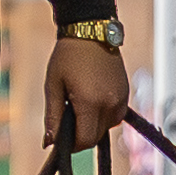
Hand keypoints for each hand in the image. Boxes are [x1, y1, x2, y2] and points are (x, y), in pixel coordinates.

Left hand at [43, 31, 128, 150]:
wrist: (90, 30)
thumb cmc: (67, 56)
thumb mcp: (53, 85)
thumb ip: (53, 116)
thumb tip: (49, 143)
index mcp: (90, 102)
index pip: (85, 140)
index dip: (71, 144)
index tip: (61, 136)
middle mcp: (110, 104)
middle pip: (96, 136)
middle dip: (81, 134)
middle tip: (68, 115)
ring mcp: (121, 99)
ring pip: (106, 128)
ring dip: (93, 125)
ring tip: (79, 104)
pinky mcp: (126, 94)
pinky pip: (115, 117)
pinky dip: (103, 116)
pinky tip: (92, 100)